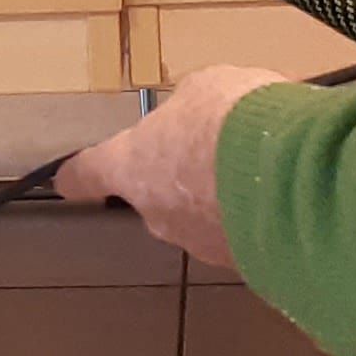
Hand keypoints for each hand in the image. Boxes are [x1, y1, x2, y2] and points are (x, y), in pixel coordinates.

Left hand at [56, 63, 275, 274]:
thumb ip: (188, 110)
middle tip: (217, 148)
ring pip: (202, 218)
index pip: (88, 172)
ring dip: (224, 198)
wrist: (289, 178)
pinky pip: (242, 235)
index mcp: (131, 164)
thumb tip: (193, 120)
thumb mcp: (204, 90)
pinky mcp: (240, 264)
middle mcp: (156, 213)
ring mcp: (198, 244)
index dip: (79, 174)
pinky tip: (285, 192)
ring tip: (264, 168)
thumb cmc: (230, 121)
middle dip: (181, 176)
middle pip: (155, 195)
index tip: (66, 181)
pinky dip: (257, 218)